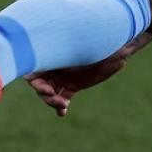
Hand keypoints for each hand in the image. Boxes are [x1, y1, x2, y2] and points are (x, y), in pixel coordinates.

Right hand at [25, 33, 151, 116]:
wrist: (118, 45)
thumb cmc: (100, 39)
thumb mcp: (84, 43)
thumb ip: (69, 47)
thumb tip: (51, 54)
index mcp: (54, 52)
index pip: (33, 68)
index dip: (35, 80)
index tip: (46, 87)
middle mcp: (55, 64)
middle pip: (39, 82)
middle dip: (44, 93)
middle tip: (55, 98)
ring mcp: (63, 75)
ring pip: (49, 92)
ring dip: (52, 101)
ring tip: (63, 105)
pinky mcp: (73, 85)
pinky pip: (61, 97)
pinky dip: (59, 106)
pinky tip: (62, 112)